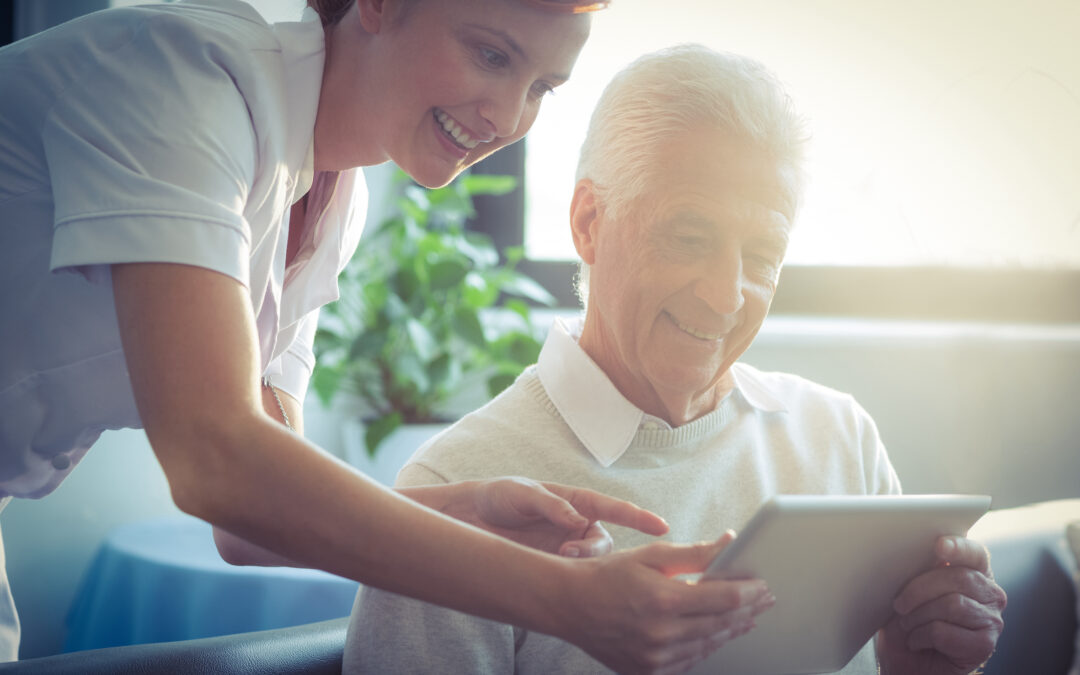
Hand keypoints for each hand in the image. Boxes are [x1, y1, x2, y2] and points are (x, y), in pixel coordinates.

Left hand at [444, 476, 668, 556]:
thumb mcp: (522, 493)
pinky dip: (570, 578)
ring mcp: (566, 548)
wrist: (469, 519)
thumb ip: (552, 506)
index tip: (661, 527)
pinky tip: (553, 575)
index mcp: (576, 502)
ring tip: (557, 558)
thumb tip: (579, 521)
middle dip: (594, 550)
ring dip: (581, 564)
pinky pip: (572, 577)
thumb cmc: (499, 497)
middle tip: (569, 551)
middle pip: (605, 543)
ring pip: (591, 563)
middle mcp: (577, 526)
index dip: (639, 517)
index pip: (613, 508)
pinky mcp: (552, 567)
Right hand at [557, 533, 774, 674]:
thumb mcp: (650, 556)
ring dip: (730, 630)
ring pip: (708, 646)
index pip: (725, 598)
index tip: (763, 585)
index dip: (750, 592)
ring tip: (746, 617)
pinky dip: (706, 647)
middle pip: (722, 624)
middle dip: (748, 611)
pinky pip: (689, 662)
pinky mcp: (647, 671)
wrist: (568, 604)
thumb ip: (694, 553)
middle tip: (764, 600)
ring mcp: (654, 658)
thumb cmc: (608, 574)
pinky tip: (715, 635)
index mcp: (663, 599)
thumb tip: (730, 542)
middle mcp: (661, 633)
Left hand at [877, 536, 1006, 674]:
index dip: (959, 547)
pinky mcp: (985, 645)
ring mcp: (992, 620)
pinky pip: (945, 632)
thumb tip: (917, 551)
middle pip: (958, 578)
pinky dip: (921, 636)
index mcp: (974, 572)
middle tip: (899, 605)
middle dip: (919, 590)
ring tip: (907, 625)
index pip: (975, 553)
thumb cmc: (908, 622)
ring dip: (918, 616)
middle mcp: (990, 593)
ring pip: (952, 605)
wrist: (907, 664)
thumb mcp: (906, 590)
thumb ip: (919, 569)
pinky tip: (917, 641)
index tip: (939, 545)